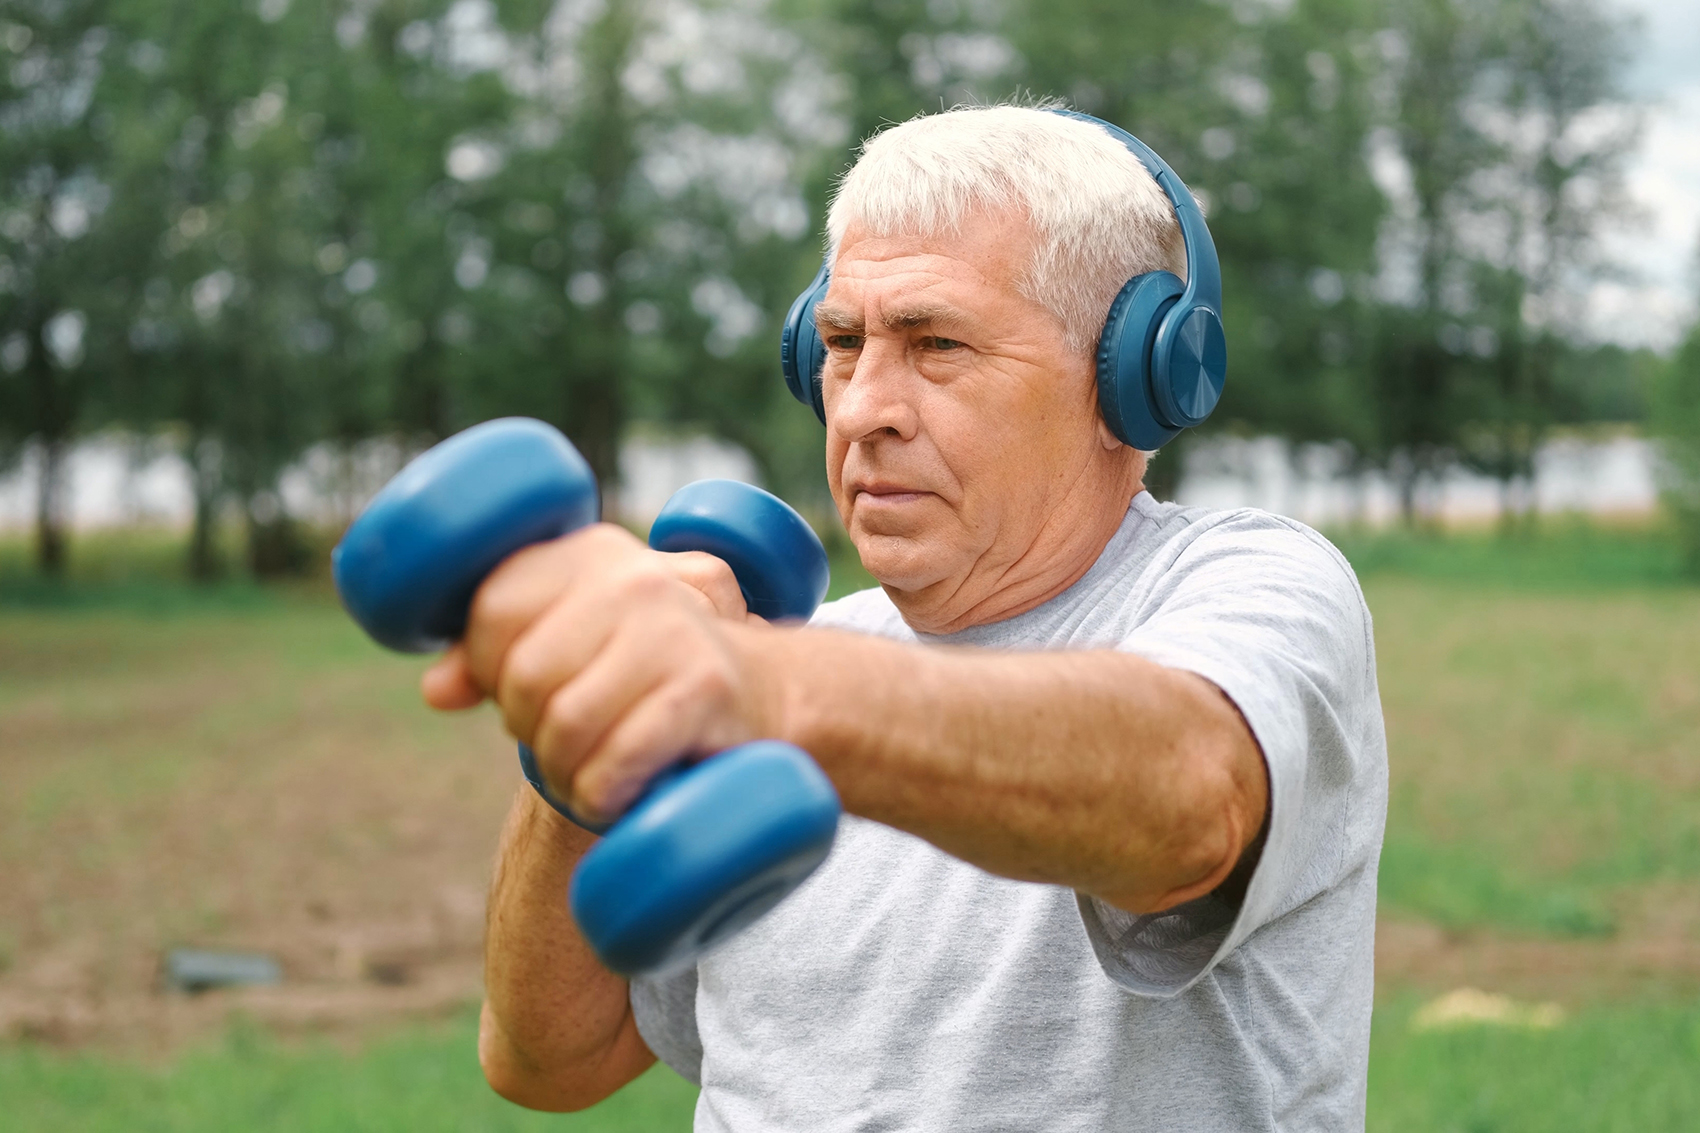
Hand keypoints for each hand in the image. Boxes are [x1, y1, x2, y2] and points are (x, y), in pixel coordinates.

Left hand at [421, 524, 778, 823]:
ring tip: (590, 775)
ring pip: (563, 727)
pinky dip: (602, 795)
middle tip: (566, 746)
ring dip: (566, 775)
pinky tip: (619, 793)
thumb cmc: (647, 675)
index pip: (492, 610)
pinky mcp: (701, 690)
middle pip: (523, 677)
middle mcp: (632, 578)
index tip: (527, 693)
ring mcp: (672, 631)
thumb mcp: (575, 647)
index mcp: (591, 554)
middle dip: (531, 733)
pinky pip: (611, 763)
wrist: (765, 697)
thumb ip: (498, 657)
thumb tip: (436, 690)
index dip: (489, 669)